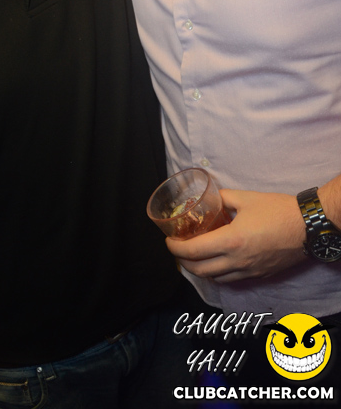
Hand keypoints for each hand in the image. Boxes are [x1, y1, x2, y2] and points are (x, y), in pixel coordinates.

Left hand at [166, 189, 305, 282]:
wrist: (308, 227)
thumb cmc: (278, 210)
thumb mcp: (245, 197)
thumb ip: (223, 198)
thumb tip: (211, 199)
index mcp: (230, 241)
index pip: (193, 251)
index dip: (175, 248)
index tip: (168, 241)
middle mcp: (237, 261)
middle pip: (199, 270)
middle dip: (183, 262)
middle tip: (177, 250)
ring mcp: (249, 271)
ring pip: (215, 279)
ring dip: (199, 270)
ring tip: (194, 257)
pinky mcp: (259, 275)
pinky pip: (231, 279)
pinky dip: (217, 274)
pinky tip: (217, 262)